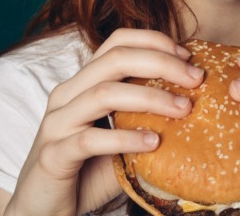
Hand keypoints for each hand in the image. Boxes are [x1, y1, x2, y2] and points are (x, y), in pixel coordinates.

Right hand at [4, 29, 204, 215]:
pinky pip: (90, 141)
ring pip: (104, 93)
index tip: (188, 56)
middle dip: (161, 62)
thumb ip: (146, 118)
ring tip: (183, 109)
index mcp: (83, 83)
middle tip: (196, 78)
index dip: (155, 41)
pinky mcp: (52, 155)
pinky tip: (154, 143)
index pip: (117, 41)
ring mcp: (56, 124)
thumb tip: (195, 104)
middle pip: (115, 59)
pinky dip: (126, 138)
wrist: (43, 209)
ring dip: (150, 97)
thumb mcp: (122, 136)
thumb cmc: (87, 170)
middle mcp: (66, 95)